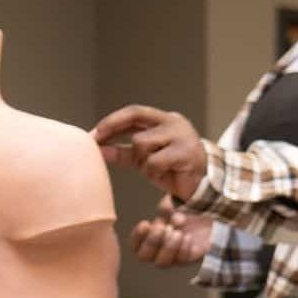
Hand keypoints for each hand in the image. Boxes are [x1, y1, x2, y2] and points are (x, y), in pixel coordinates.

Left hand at [93, 105, 207, 200]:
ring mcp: (181, 135)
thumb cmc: (173, 168)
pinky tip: (165, 175)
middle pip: (136, 116)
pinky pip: (154, 160)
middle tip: (97, 140)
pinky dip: (153, 171)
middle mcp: (174, 122)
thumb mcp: (143, 158)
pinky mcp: (186, 152)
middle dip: (113, 126)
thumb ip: (123, 152)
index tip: (94, 134)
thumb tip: (97, 149)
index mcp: (165, 120)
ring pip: (142, 141)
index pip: (135, 112)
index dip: (112, 121)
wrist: (203, 184)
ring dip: (141, 160)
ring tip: (154, 169)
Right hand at [130, 195, 210, 268]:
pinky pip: (182, 261)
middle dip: (151, 242)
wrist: (219, 217)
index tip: (145, 223)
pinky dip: (183, 249)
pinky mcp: (192, 259)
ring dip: (167, 248)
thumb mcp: (178, 203)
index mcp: (153, 235)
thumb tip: (164, 209)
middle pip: (144, 256)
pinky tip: (189, 238)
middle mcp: (161, 249)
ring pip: (161, 263)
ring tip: (178, 233)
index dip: (137, 236)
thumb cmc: (194, 210)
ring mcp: (176, 257)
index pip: (135, 244)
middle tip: (162, 228)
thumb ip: (168, 205)